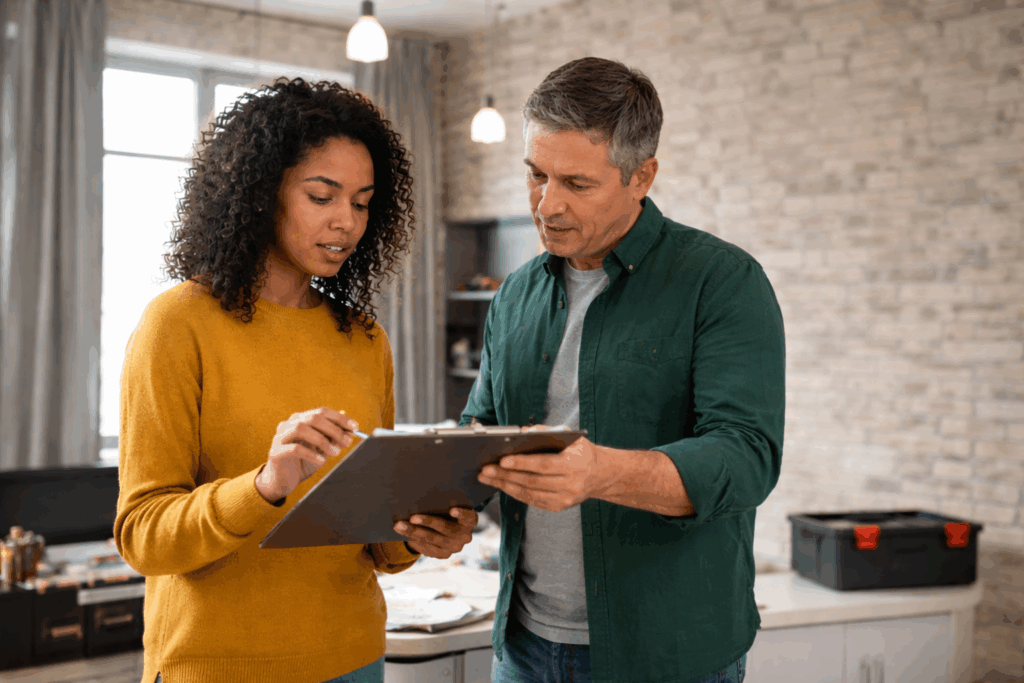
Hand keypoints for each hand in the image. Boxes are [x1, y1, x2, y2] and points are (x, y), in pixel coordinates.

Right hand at [255, 407, 359, 502]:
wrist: (283, 481)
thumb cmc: (304, 462)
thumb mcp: (322, 449)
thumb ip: (333, 438)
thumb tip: (350, 430)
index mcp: (301, 419)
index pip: (321, 412)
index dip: (340, 418)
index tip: (355, 427)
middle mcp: (289, 424)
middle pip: (313, 418)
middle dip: (334, 429)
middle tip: (347, 442)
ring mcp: (280, 437)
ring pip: (301, 429)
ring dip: (322, 440)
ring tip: (335, 452)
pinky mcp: (275, 452)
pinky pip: (294, 449)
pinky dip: (311, 453)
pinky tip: (321, 461)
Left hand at [394, 508, 477, 558]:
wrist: (446, 529)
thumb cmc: (446, 510)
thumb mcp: (448, 505)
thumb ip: (442, 503)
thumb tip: (420, 496)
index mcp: (470, 520)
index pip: (469, 517)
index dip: (462, 514)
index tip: (452, 510)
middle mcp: (465, 535)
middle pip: (445, 529)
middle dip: (428, 522)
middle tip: (412, 518)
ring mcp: (454, 547)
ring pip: (432, 540)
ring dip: (414, 532)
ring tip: (399, 526)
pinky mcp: (444, 554)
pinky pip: (427, 548)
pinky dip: (415, 540)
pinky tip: (404, 535)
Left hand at [477, 425, 612, 511]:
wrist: (600, 475)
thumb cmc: (581, 452)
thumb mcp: (571, 437)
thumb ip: (547, 432)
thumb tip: (522, 432)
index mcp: (574, 464)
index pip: (543, 465)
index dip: (522, 463)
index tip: (502, 460)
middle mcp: (570, 484)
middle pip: (532, 481)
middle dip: (506, 475)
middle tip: (485, 470)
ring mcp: (565, 499)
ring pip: (529, 494)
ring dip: (505, 486)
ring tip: (487, 478)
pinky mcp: (559, 507)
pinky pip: (532, 501)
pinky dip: (515, 493)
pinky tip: (502, 485)